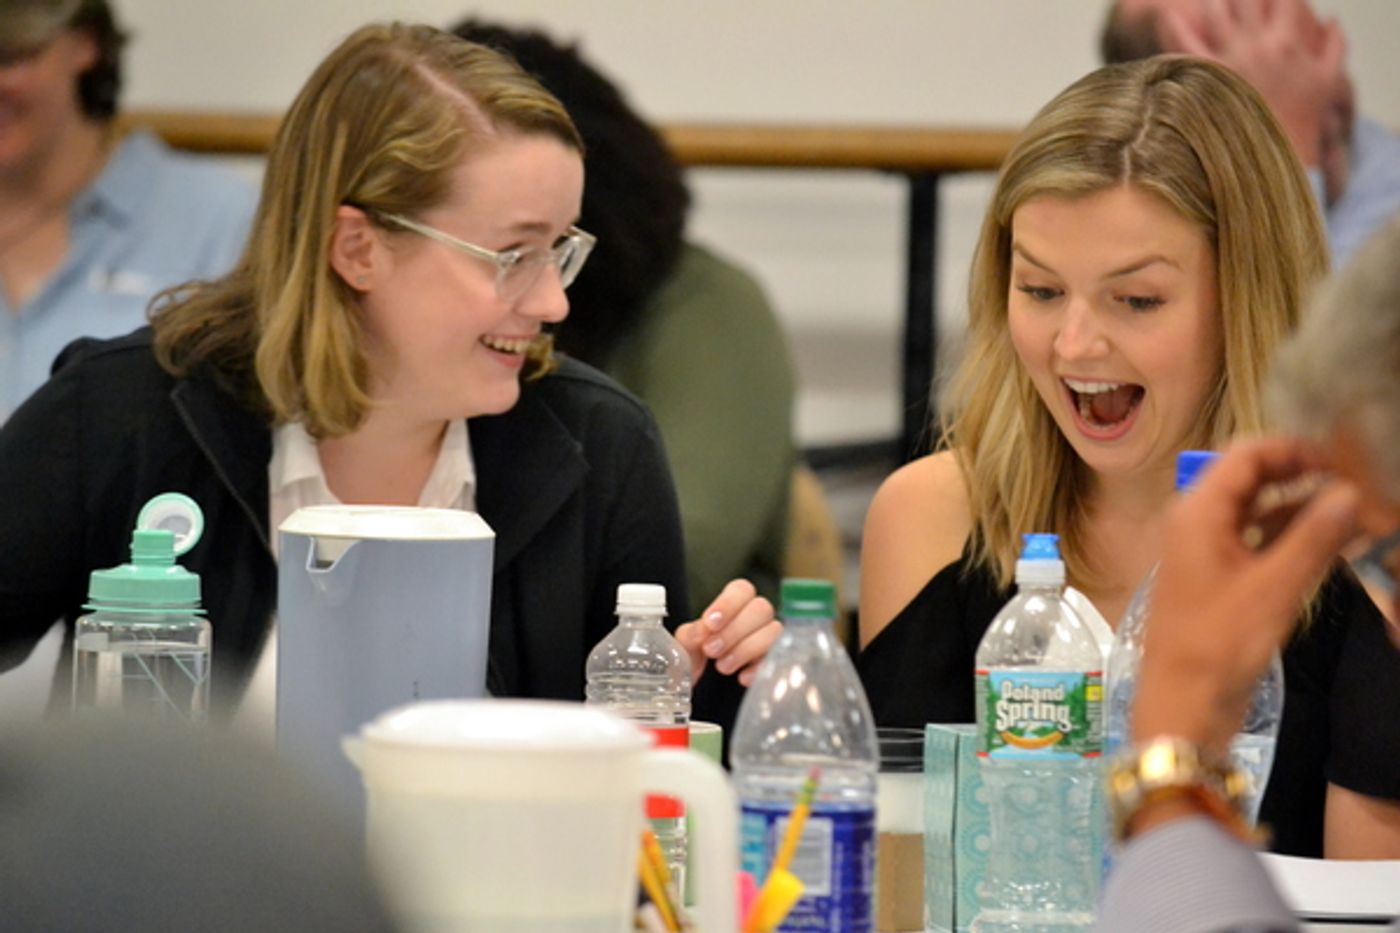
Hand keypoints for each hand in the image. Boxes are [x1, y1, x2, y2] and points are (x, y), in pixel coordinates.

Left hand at [674, 579, 780, 686]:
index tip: (710, 624)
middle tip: (711, 650)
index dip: (728, 604)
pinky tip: (742, 677)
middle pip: (761, 608)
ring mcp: (769, 636)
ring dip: (745, 649)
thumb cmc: (696, 652)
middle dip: (735, 631)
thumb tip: (702, 631)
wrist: (697, 681)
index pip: (742, 589)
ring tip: (722, 667)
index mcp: (734, 602)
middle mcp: (757, 615)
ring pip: (772, 632)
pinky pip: (776, 658)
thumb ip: (691, 634)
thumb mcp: (687, 642)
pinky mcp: (774, 659)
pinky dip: (758, 669)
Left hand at [1133, 437, 1356, 754]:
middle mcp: (1195, 522)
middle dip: (1300, 475)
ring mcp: (1203, 550)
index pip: (1246, 454)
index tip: (1341, 458)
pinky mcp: (1214, 578)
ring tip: (1352, 510)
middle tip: (1352, 482)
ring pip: (1254, 512)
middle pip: (1250, 479)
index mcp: (1198, 511)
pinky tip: (1329, 543)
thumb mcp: (1275, 587)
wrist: (1181, 702)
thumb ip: (1315, 536)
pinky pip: (1253, 542)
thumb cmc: (1220, 642)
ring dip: (1298, 507)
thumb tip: (1351, 491)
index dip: (1293, 449)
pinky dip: (1287, 537)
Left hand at [1157, 0, 1346, 166]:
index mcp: (1290, 42)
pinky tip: (1167, 17)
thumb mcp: (1330, 82)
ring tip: (1207, 0)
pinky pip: (1185, 45)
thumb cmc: (1302, 123)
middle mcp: (1260, 45)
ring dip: (1212, 2)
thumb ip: (1334, 46)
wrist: (1279, 159)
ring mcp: (1231, 59)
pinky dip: (1175, 28)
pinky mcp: (1206, 77)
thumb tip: (1330, 22)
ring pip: (1216, 13)